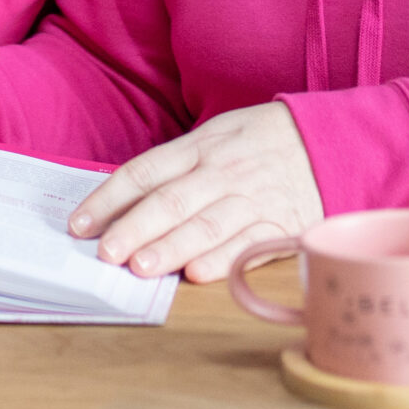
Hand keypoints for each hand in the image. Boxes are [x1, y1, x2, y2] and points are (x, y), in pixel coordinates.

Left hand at [67, 102, 322, 282]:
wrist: (329, 138)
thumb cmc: (259, 140)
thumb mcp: (215, 135)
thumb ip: (175, 165)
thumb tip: (126, 200)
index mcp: (198, 147)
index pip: (143, 172)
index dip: (108, 199)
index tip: (79, 224)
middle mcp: (222, 171)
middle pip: (171, 201)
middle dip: (134, 228)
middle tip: (106, 253)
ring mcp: (252, 198)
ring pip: (205, 225)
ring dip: (171, 247)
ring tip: (141, 267)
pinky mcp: (281, 224)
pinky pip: (248, 244)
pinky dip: (223, 259)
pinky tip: (197, 274)